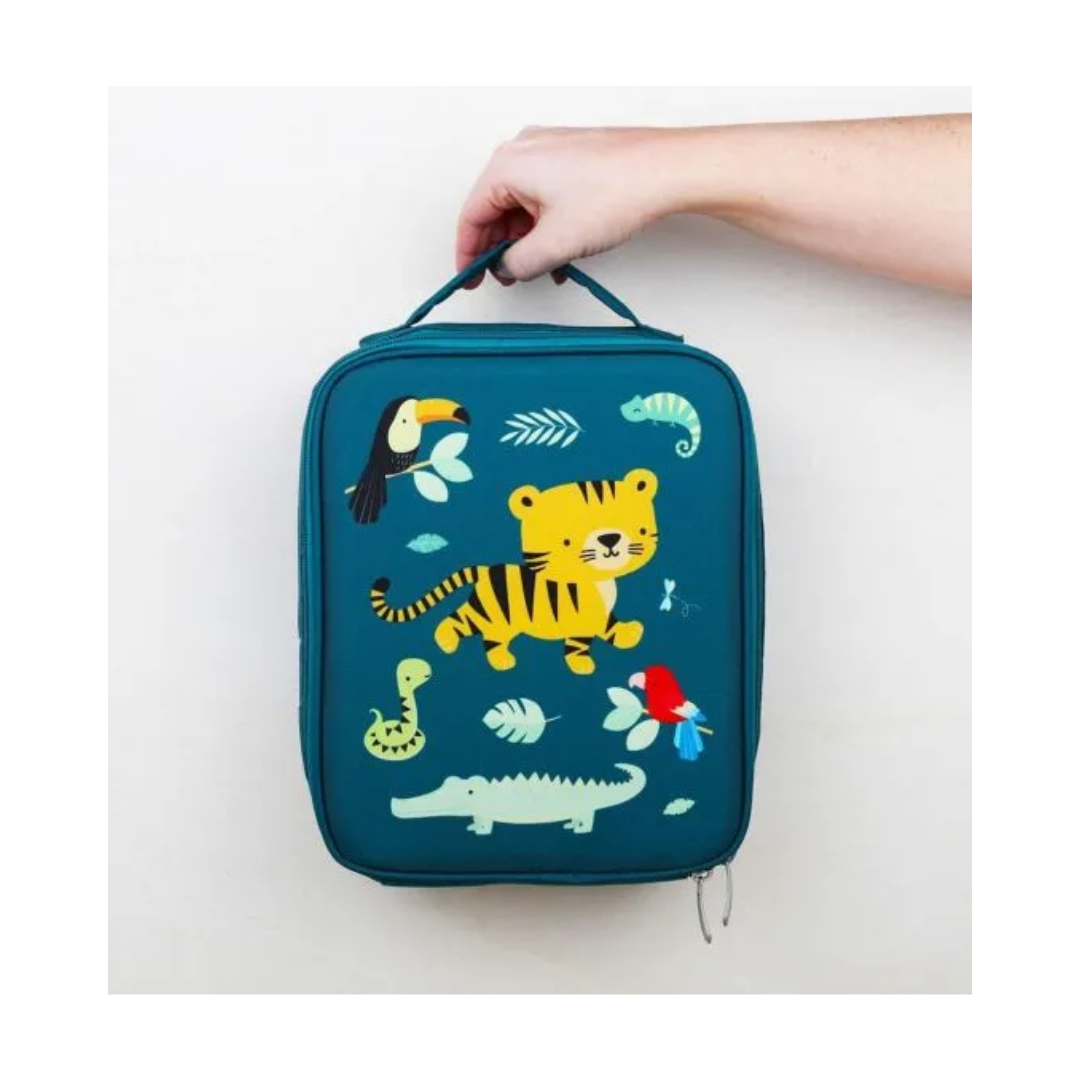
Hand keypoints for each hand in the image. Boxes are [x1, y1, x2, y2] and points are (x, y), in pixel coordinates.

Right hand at [456, 126, 680, 285]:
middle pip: (495, 208)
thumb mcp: (555, 243)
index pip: (472, 215)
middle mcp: (524, 151)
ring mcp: (549, 151)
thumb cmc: (616, 192)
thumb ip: (520, 263)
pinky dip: (546, 226)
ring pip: (522, 205)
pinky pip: (545, 196)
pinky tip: (562, 251)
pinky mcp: (572, 158)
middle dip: (500, 248)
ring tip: (541, 269)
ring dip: (527, 241)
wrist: (666, 170)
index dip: (467, 254)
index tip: (470, 278)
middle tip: (506, 278)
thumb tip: (508, 268)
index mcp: (508, 165)